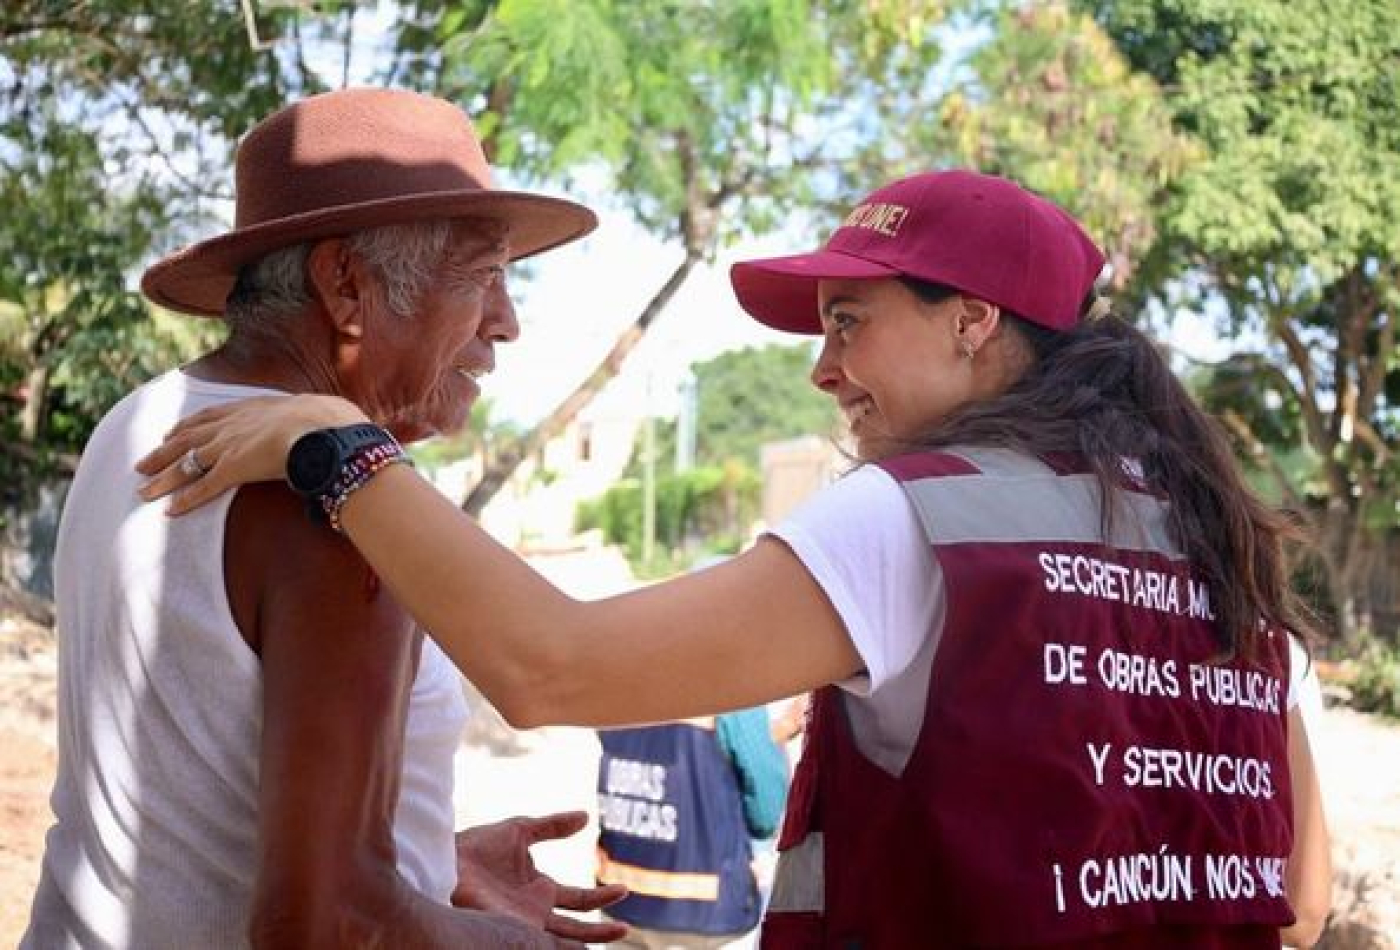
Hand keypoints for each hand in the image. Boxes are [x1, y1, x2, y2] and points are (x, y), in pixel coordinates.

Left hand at [135, 393, 367, 513]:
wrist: (327, 428)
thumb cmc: (334, 420)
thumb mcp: (321, 412)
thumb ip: (316, 420)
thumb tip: (336, 426)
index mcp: (254, 407)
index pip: (212, 416)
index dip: (190, 425)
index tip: (172, 431)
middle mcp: (236, 424)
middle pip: (189, 438)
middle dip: (164, 451)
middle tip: (141, 463)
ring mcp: (232, 446)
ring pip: (187, 463)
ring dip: (163, 477)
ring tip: (142, 490)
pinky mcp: (234, 469)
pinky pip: (203, 487)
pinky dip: (185, 499)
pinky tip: (170, 510)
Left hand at [453, 812, 628, 943]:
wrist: (446, 861)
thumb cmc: (475, 846)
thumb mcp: (521, 830)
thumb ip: (553, 826)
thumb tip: (586, 816)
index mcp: (540, 889)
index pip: (578, 899)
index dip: (601, 897)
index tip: (623, 890)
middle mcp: (535, 911)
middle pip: (576, 927)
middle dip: (602, 927)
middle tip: (626, 925)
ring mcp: (524, 923)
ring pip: (564, 940)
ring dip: (590, 939)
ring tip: (618, 933)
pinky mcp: (512, 930)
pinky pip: (542, 943)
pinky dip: (562, 947)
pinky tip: (580, 948)